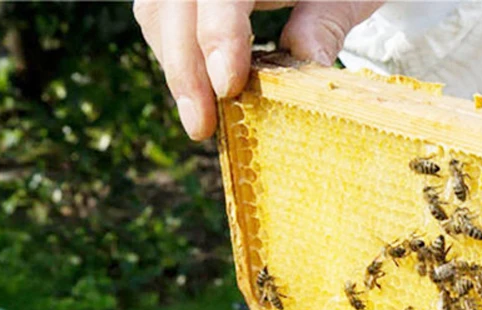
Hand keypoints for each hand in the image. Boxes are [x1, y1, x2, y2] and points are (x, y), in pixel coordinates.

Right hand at [134, 1, 381, 140]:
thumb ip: (325, 24)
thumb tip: (307, 67)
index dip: (218, 34)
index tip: (227, 86)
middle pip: (173, 4)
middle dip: (185, 67)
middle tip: (201, 125)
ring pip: (156, 11)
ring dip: (176, 68)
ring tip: (201, 118)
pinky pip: (159, 17)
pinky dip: (175, 58)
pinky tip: (198, 93)